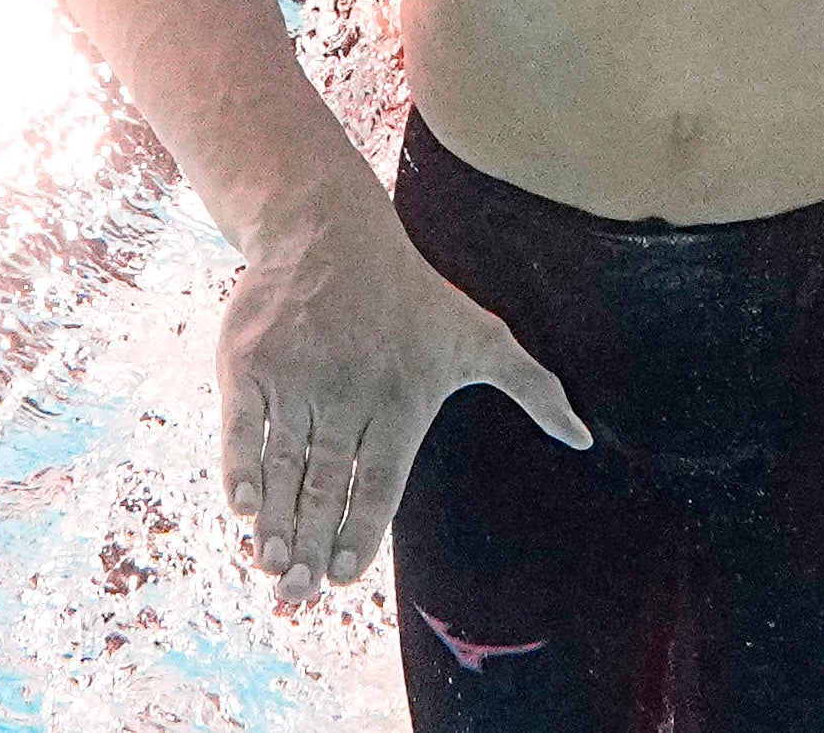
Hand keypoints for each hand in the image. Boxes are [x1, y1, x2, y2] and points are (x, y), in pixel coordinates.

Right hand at [214, 211, 591, 591]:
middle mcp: (347, 395)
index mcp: (402, 401)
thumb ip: (535, 389)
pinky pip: (241, 431)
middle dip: (310, 548)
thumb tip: (584, 439)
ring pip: (283, 468)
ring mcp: (295, 379)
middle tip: (297, 592)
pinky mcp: (250, 364)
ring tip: (271, 567)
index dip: (359, 535)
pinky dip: (239, 472)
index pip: (380, 485)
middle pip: (326, 488)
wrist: (329, 231)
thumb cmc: (414, 296)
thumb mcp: (483, 337)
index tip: (344, 577)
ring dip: (275, 525)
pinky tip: (241, 510)